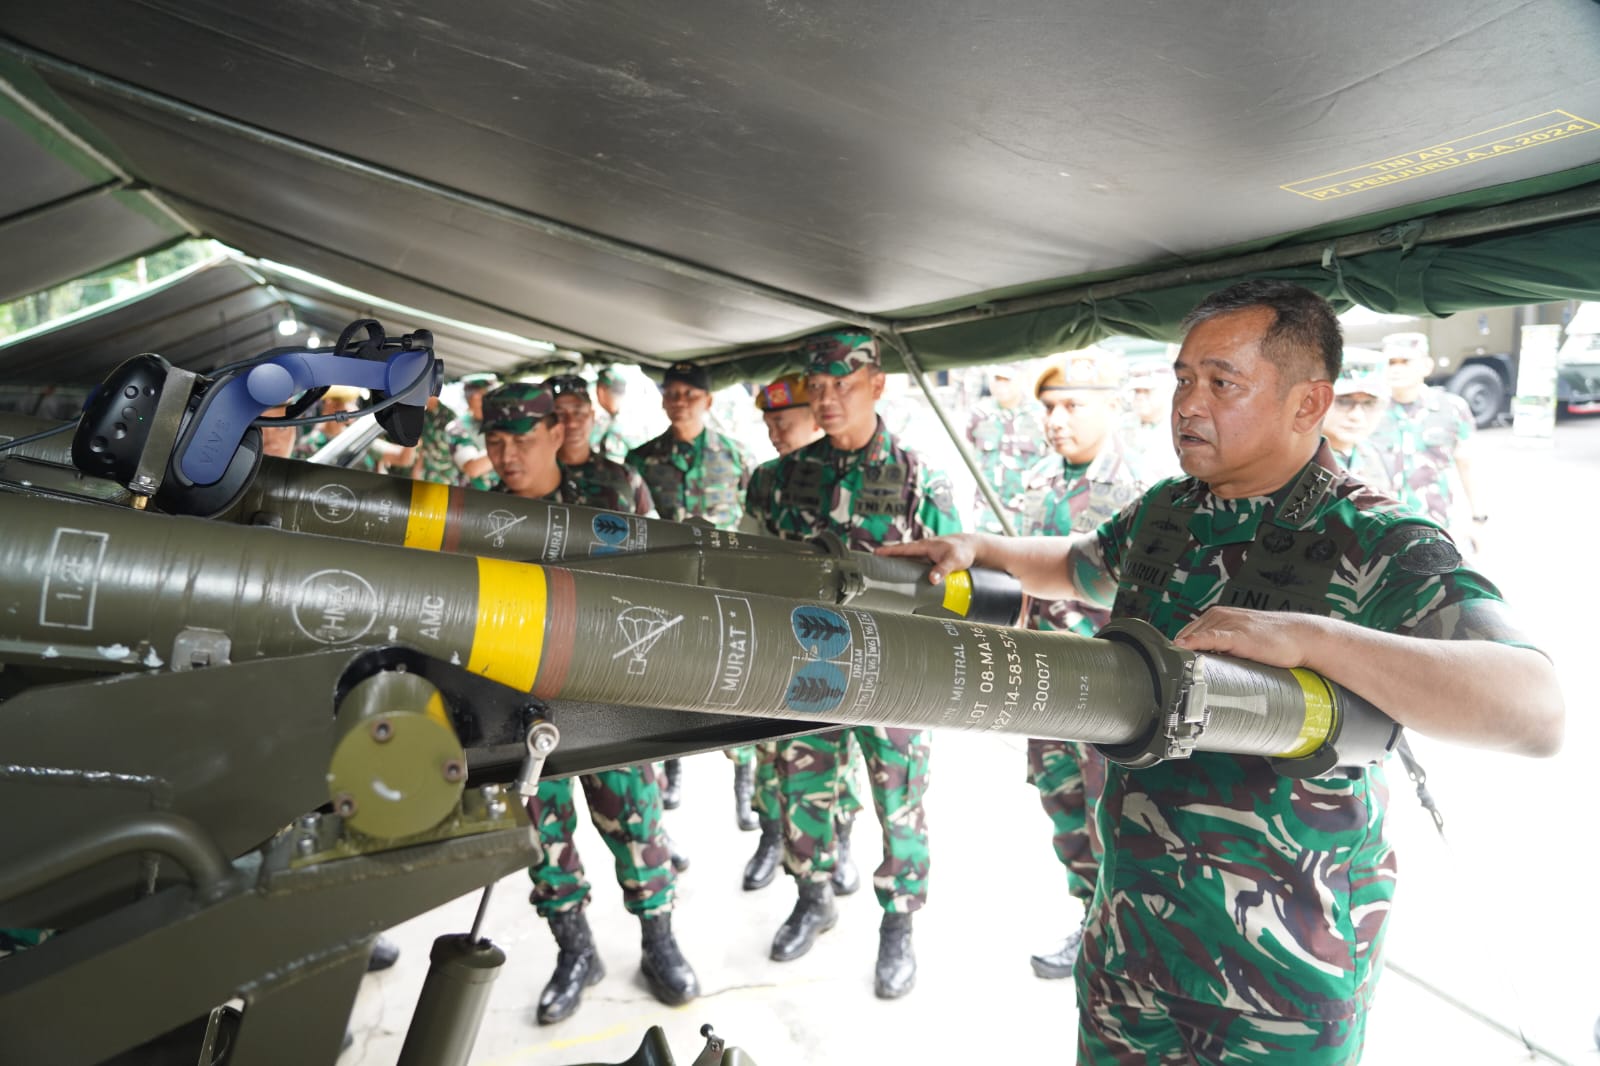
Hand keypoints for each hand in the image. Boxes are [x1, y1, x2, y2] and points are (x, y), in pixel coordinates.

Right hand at [874, 534, 979, 584]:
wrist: (972, 547)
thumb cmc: (962, 551)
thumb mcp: (953, 561)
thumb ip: (942, 570)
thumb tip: (931, 580)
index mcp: (924, 546)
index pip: (902, 548)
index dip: (888, 552)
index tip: (874, 554)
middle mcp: (921, 549)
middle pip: (899, 554)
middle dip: (886, 558)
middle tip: (870, 565)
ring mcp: (924, 554)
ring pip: (905, 559)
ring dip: (894, 564)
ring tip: (880, 573)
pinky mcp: (928, 560)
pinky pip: (912, 564)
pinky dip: (905, 568)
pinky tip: (900, 577)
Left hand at [1171, 607, 1331, 670]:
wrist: (1301, 636)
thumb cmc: (1273, 641)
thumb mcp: (1240, 639)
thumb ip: (1221, 647)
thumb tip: (1204, 667)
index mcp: (1215, 616)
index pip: (1185, 634)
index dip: (1178, 651)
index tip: (1171, 667)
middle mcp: (1217, 616)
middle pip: (1185, 636)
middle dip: (1179, 653)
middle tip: (1173, 674)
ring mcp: (1226, 624)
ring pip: (1195, 637)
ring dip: (1184, 653)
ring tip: (1177, 672)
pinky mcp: (1237, 635)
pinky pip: (1210, 638)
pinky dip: (1195, 642)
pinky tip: (1183, 649)